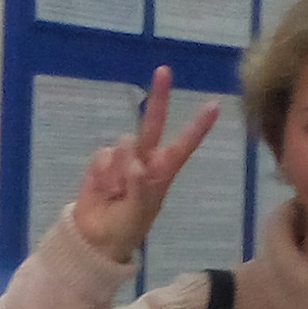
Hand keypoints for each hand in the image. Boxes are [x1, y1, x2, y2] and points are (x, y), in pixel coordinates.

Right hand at [69, 66, 219, 263]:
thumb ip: (139, 189)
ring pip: (123, 145)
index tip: (214, 106)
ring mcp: (122, 158)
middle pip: (153, 123)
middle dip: (159, 97)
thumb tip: (135, 163)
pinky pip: (103, 156)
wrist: (94, 238)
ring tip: (115, 193)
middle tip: (164, 70)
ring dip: (117, 170)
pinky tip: (103, 190)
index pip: (183, 146)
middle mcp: (145, 159)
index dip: (197, 127)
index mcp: (162, 173)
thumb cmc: (125, 229)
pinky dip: (102, 174)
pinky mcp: (101, 161)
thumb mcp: (138, 214)